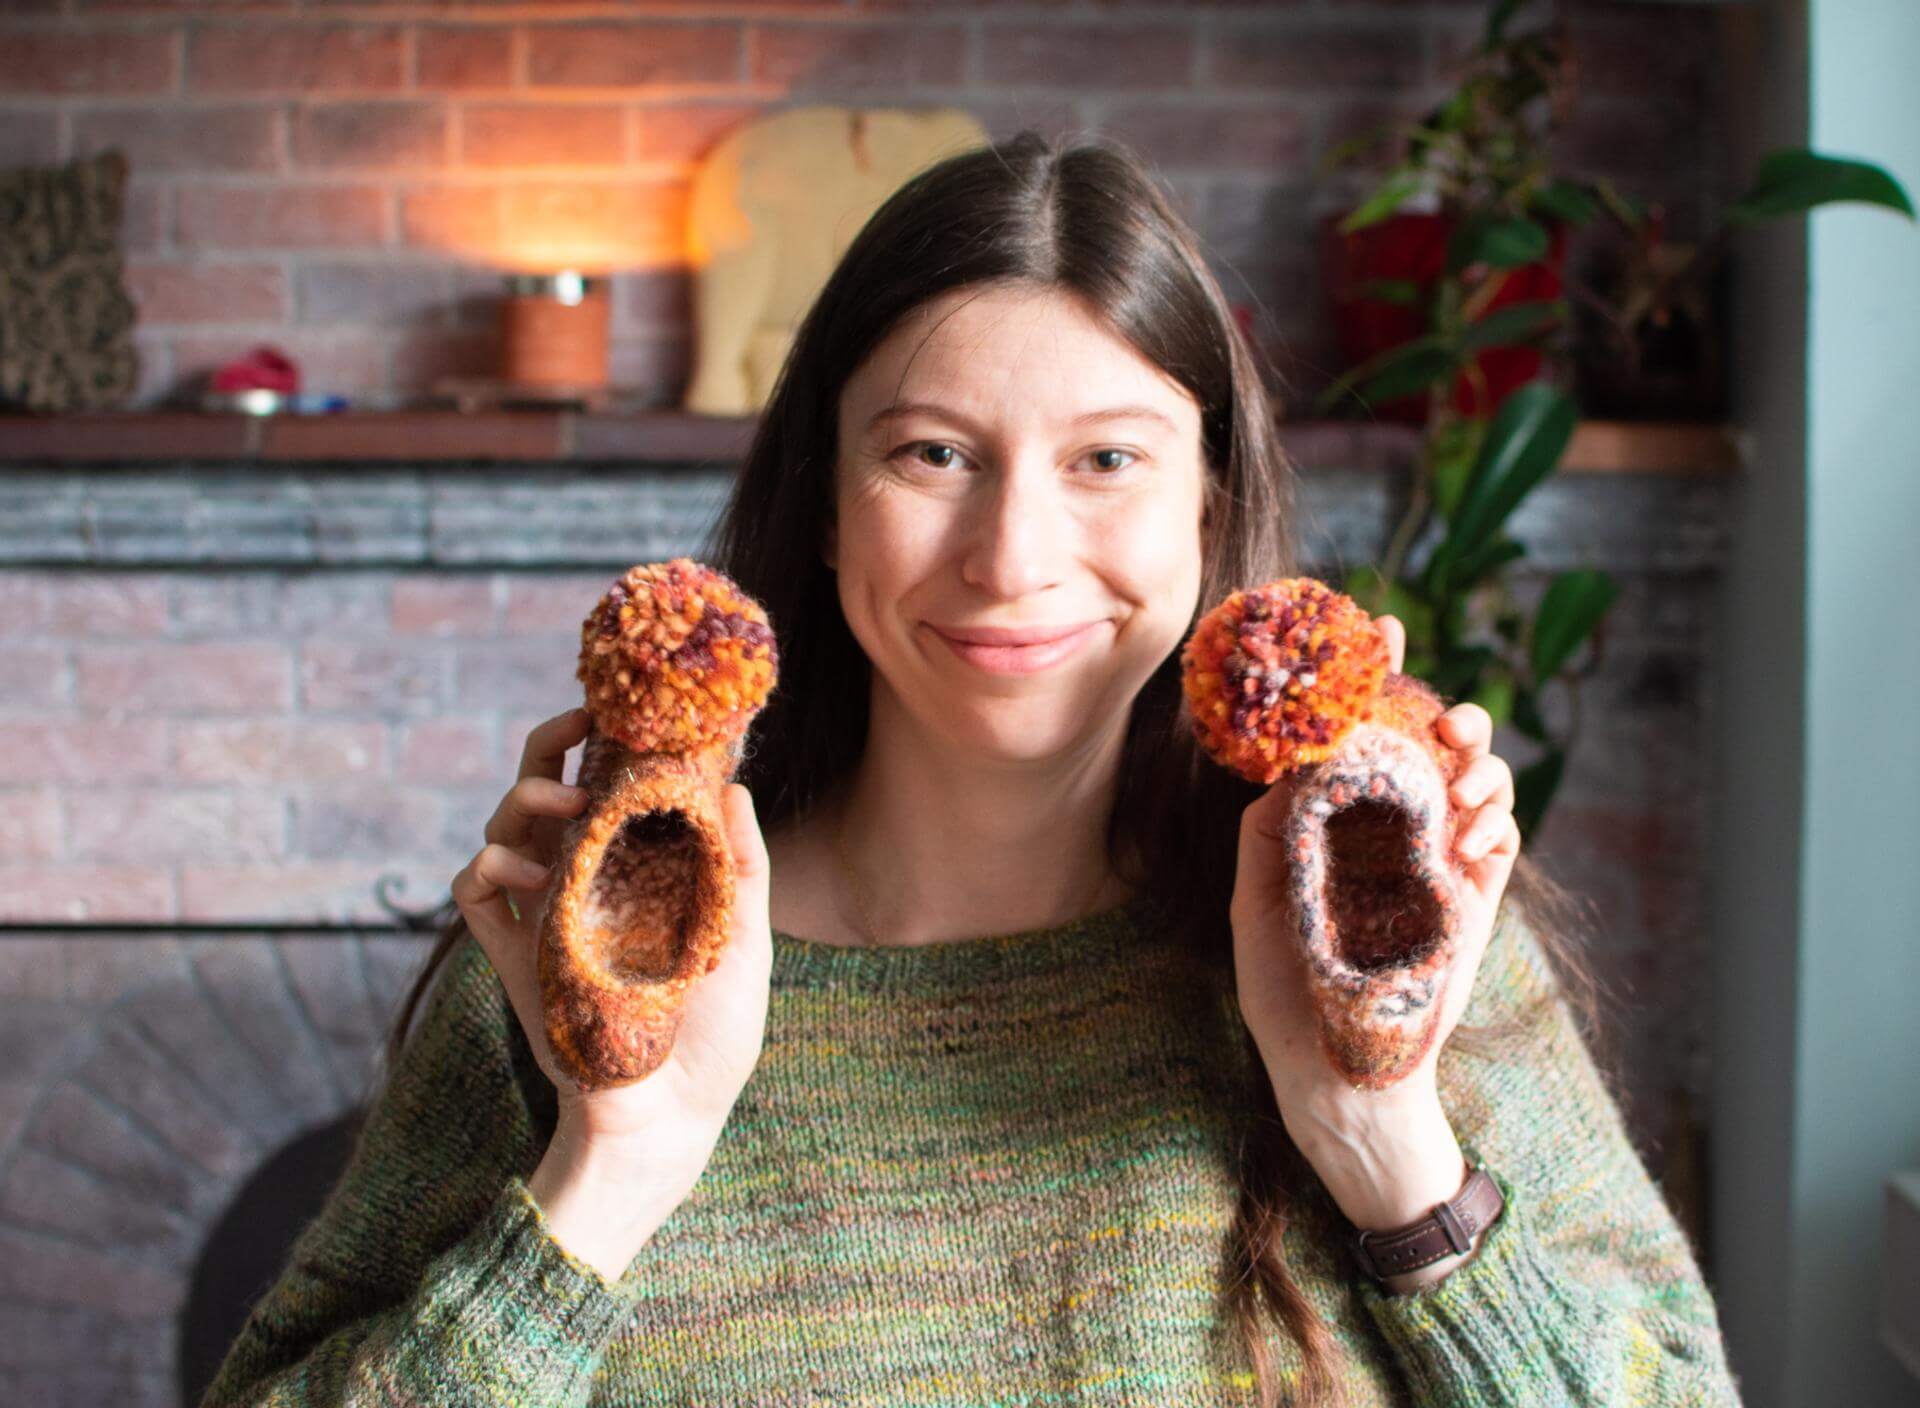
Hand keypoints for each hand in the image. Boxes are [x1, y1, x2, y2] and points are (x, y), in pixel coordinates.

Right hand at [449, 706, 773, 1273]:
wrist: (670, 1118)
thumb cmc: (714, 1037)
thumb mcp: (742, 941)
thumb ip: (741, 866)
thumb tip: (734, 784)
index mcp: (639, 873)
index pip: (610, 790)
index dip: (606, 745)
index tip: (620, 709)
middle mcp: (586, 884)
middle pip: (544, 795)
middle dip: (549, 751)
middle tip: (575, 726)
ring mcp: (545, 917)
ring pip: (504, 831)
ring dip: (520, 802)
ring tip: (558, 806)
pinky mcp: (515, 956)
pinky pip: (474, 895)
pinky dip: (484, 867)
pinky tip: (519, 868)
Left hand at [1229, 616, 1520, 1252]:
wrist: (1334, 1074)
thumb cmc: (1284, 990)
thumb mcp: (1258, 901)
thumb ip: (1269, 832)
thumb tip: (1290, 765)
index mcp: (1335, 820)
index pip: (1359, 735)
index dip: (1375, 679)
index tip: (1381, 626)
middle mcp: (1390, 830)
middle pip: (1433, 747)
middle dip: (1449, 713)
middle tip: (1441, 716)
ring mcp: (1437, 864)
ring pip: (1478, 783)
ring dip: (1482, 764)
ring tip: (1463, 770)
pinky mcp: (1472, 902)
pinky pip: (1500, 843)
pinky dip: (1496, 825)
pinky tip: (1470, 835)